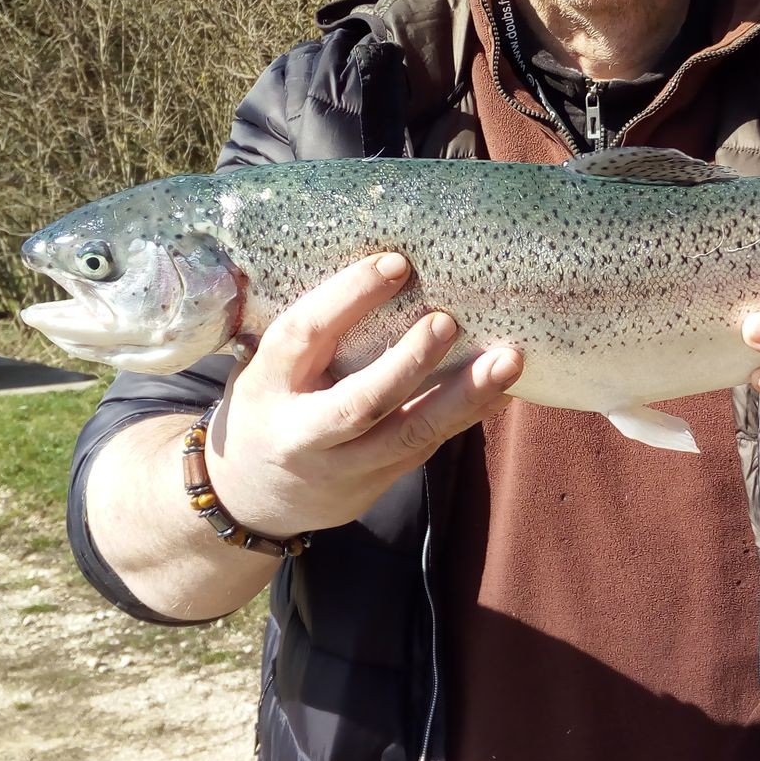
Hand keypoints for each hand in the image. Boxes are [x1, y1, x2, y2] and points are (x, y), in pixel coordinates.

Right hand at [206, 253, 520, 534]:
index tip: (396, 263)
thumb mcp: (267, 366)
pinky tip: (504, 388)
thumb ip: (310, 332)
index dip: (348, 297)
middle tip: (449, 321)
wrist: (251, 497)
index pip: (304, 335)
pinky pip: (428, 447)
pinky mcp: (375, 483)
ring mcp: (343, 466)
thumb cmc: (269, 404)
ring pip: (409, 435)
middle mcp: (303, 432)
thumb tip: (384, 266)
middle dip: (410, 361)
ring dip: (464, 397)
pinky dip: (468, 416)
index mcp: (269, 384)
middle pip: (361, 402)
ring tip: (508, 360)